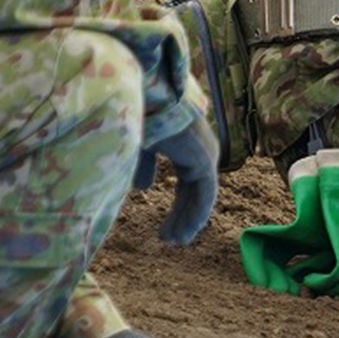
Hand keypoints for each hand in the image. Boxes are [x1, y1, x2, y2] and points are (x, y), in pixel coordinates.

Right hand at [133, 111, 219, 244]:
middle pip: (194, 189)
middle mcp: (198, 147)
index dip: (177, 206)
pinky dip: (195, 215)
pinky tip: (184, 234)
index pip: (187, 180)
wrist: (140, 94)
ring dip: (188, 220)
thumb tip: (144, 188)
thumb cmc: (133, 113)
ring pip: (201, 194)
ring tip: (175, 242)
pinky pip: (205, 194)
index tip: (165, 230)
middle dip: (182, 215)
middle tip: (171, 240)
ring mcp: (205, 152)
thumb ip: (142, 165)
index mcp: (184, 142)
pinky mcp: (205, 159)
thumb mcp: (134, 144)